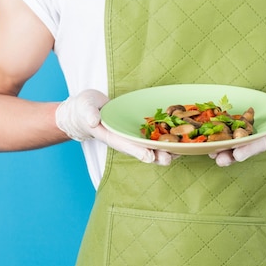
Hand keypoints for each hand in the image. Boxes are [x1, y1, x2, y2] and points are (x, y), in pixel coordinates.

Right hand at [55, 89, 172, 164]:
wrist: (88, 109)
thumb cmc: (84, 109)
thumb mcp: (84, 108)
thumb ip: (88, 114)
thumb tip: (94, 121)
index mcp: (111, 137)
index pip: (125, 146)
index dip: (138, 152)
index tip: (149, 157)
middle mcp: (124, 139)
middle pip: (142, 151)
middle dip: (157, 155)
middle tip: (171, 157)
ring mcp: (132, 135)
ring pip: (151, 146)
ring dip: (165, 149)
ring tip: (182, 151)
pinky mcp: (138, 129)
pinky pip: (153, 135)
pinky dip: (166, 137)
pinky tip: (180, 138)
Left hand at [210, 89, 265, 166]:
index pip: (260, 145)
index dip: (249, 150)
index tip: (238, 156)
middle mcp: (260, 136)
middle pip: (244, 148)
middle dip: (230, 154)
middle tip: (217, 159)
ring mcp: (252, 130)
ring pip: (235, 141)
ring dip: (222, 147)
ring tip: (209, 152)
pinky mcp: (247, 121)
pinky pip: (233, 127)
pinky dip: (221, 132)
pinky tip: (209, 135)